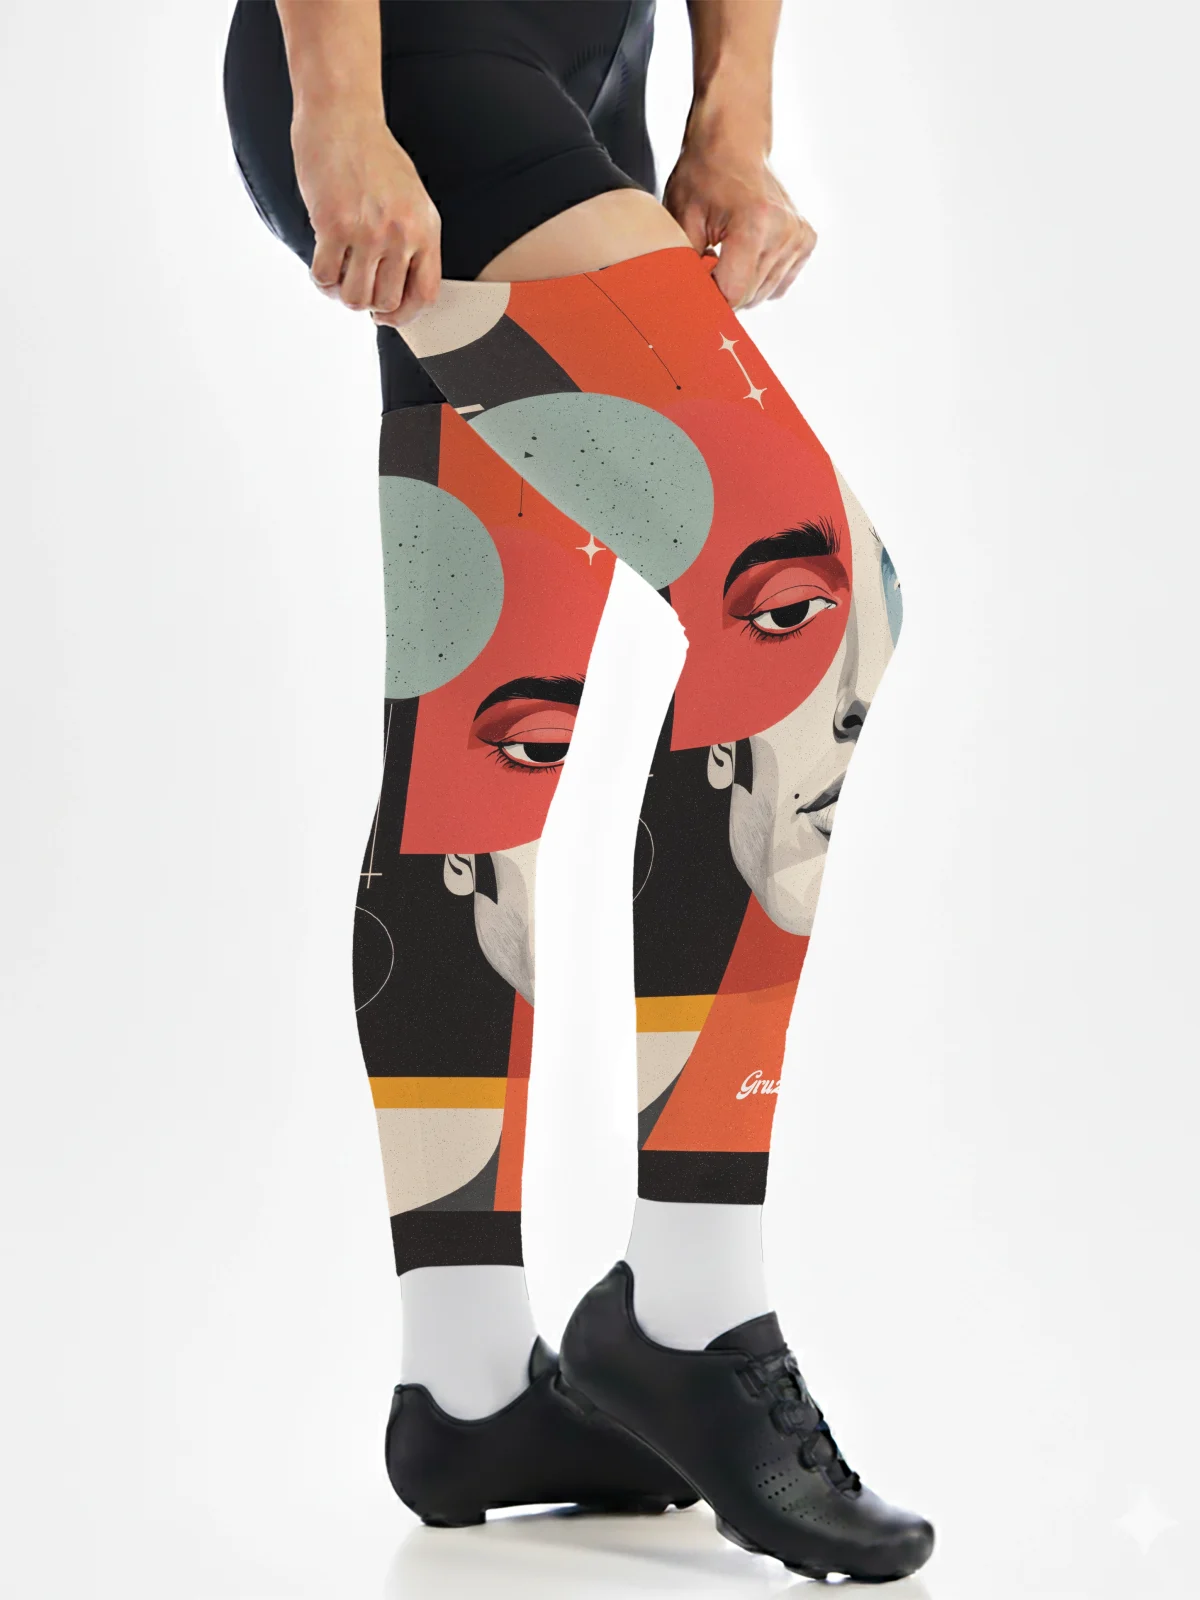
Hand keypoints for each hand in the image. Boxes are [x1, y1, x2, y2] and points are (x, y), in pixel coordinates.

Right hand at [291, 110, 440, 326]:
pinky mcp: (333, 224)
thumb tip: (401, 289)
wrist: (343, 116)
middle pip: (386, 301)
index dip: (404, 315)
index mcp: (425, 229)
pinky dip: (320, 280)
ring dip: (341, 295)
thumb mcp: (411, 199)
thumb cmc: (374, 157)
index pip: (426, 294)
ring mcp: (368, 231)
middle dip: (367, 303)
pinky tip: (320, 263)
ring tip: (336, 276)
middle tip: (353, 285)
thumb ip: (412, 241)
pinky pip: (325, 277)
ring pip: (355, 297)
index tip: (386, 315)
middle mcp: (401, 234)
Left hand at [663, 137, 815, 310]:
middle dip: (722, 290)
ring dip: (740, 284)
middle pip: (748, 297)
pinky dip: (759, 277)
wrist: (734, 142)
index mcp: (754, 225)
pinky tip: (747, 252)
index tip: (693, 288)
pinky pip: (778, 283)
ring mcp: (799, 237)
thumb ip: (685, 267)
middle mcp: (783, 232)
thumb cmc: (704, 174)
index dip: (708, 299)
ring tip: (726, 253)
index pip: (732, 294)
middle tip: (705, 264)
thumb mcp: (681, 219)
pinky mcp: (806, 240)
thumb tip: (684, 304)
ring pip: (763, 294)